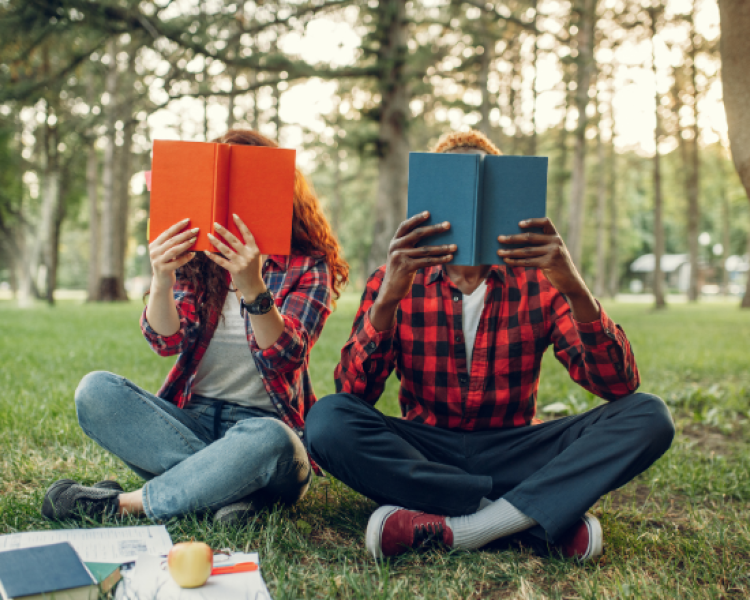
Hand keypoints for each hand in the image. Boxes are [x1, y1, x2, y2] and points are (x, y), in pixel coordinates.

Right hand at [149, 219, 197, 288]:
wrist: (161, 281)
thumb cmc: (167, 263)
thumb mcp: (166, 252)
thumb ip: (172, 244)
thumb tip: (187, 232)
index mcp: (153, 245)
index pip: (167, 233)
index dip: (178, 226)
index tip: (188, 220)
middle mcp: (154, 252)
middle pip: (172, 241)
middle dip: (185, 234)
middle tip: (196, 230)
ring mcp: (158, 261)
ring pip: (174, 250)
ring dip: (186, 244)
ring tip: (195, 240)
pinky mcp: (164, 270)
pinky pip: (177, 262)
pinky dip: (186, 257)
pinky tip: (193, 254)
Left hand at [205, 214, 264, 299]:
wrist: (254, 286)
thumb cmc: (253, 270)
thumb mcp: (255, 257)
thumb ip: (249, 248)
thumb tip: (238, 235)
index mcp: (254, 250)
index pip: (247, 234)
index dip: (240, 224)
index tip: (233, 215)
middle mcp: (248, 255)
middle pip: (234, 240)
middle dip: (223, 231)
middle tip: (215, 224)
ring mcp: (241, 263)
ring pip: (225, 249)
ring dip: (216, 242)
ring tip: (208, 236)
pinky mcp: (234, 270)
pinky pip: (221, 261)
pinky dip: (213, 256)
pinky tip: (207, 252)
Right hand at [370, 212, 455, 330]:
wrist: (390, 291)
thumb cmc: (401, 271)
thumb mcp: (402, 256)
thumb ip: (411, 245)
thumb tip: (432, 234)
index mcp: (394, 241)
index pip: (405, 225)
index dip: (416, 218)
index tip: (429, 213)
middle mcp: (395, 247)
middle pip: (417, 234)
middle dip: (434, 229)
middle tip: (448, 225)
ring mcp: (400, 257)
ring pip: (425, 250)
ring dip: (442, 248)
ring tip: (455, 246)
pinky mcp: (406, 268)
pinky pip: (426, 262)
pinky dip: (439, 259)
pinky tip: (449, 258)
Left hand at [497, 217, 586, 295]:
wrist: (571, 281)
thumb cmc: (557, 265)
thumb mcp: (554, 251)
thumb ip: (542, 244)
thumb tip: (516, 240)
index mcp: (556, 236)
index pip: (545, 222)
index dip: (532, 221)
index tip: (519, 224)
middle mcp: (555, 242)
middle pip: (530, 237)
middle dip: (513, 238)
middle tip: (499, 238)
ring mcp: (553, 252)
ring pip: (526, 251)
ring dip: (510, 252)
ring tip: (499, 252)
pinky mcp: (548, 263)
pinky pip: (528, 261)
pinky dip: (516, 261)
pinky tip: (507, 261)